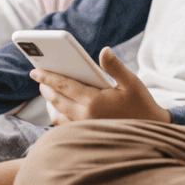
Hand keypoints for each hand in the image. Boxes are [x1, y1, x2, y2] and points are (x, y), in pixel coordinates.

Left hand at [33, 48, 169, 124]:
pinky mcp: (86, 134)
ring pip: (57, 114)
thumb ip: (114, 66)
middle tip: (38, 76)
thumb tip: (104, 50)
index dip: (47, 76)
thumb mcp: (131, 82)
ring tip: (47, 90)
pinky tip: (58, 106)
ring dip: (50, 102)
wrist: (150, 129)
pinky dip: (58, 115)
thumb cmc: (141, 104)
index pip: (63, 86)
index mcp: (94, 101)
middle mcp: (85, 116)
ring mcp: (84, 127)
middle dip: (45, 87)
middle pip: (56, 100)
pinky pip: (64, 125)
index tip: (34, 70)